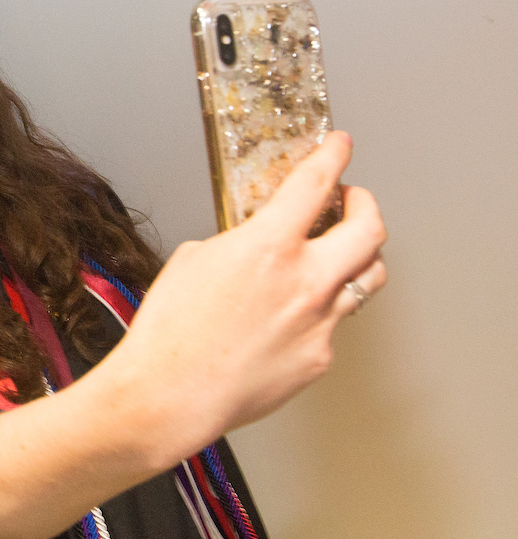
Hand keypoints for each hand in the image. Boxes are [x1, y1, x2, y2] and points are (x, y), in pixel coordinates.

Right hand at [117, 131, 387, 455]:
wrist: (169, 394)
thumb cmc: (170, 332)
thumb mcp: (193, 260)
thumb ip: (238, 242)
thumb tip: (255, 243)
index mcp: (269, 246)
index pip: (316, 184)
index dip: (333, 156)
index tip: (340, 145)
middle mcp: (306, 281)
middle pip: (370, 230)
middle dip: (366, 205)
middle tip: (353, 199)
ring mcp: (319, 323)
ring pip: (369, 278)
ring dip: (359, 257)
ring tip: (338, 254)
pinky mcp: (318, 359)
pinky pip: (333, 324)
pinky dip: (319, 311)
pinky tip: (291, 316)